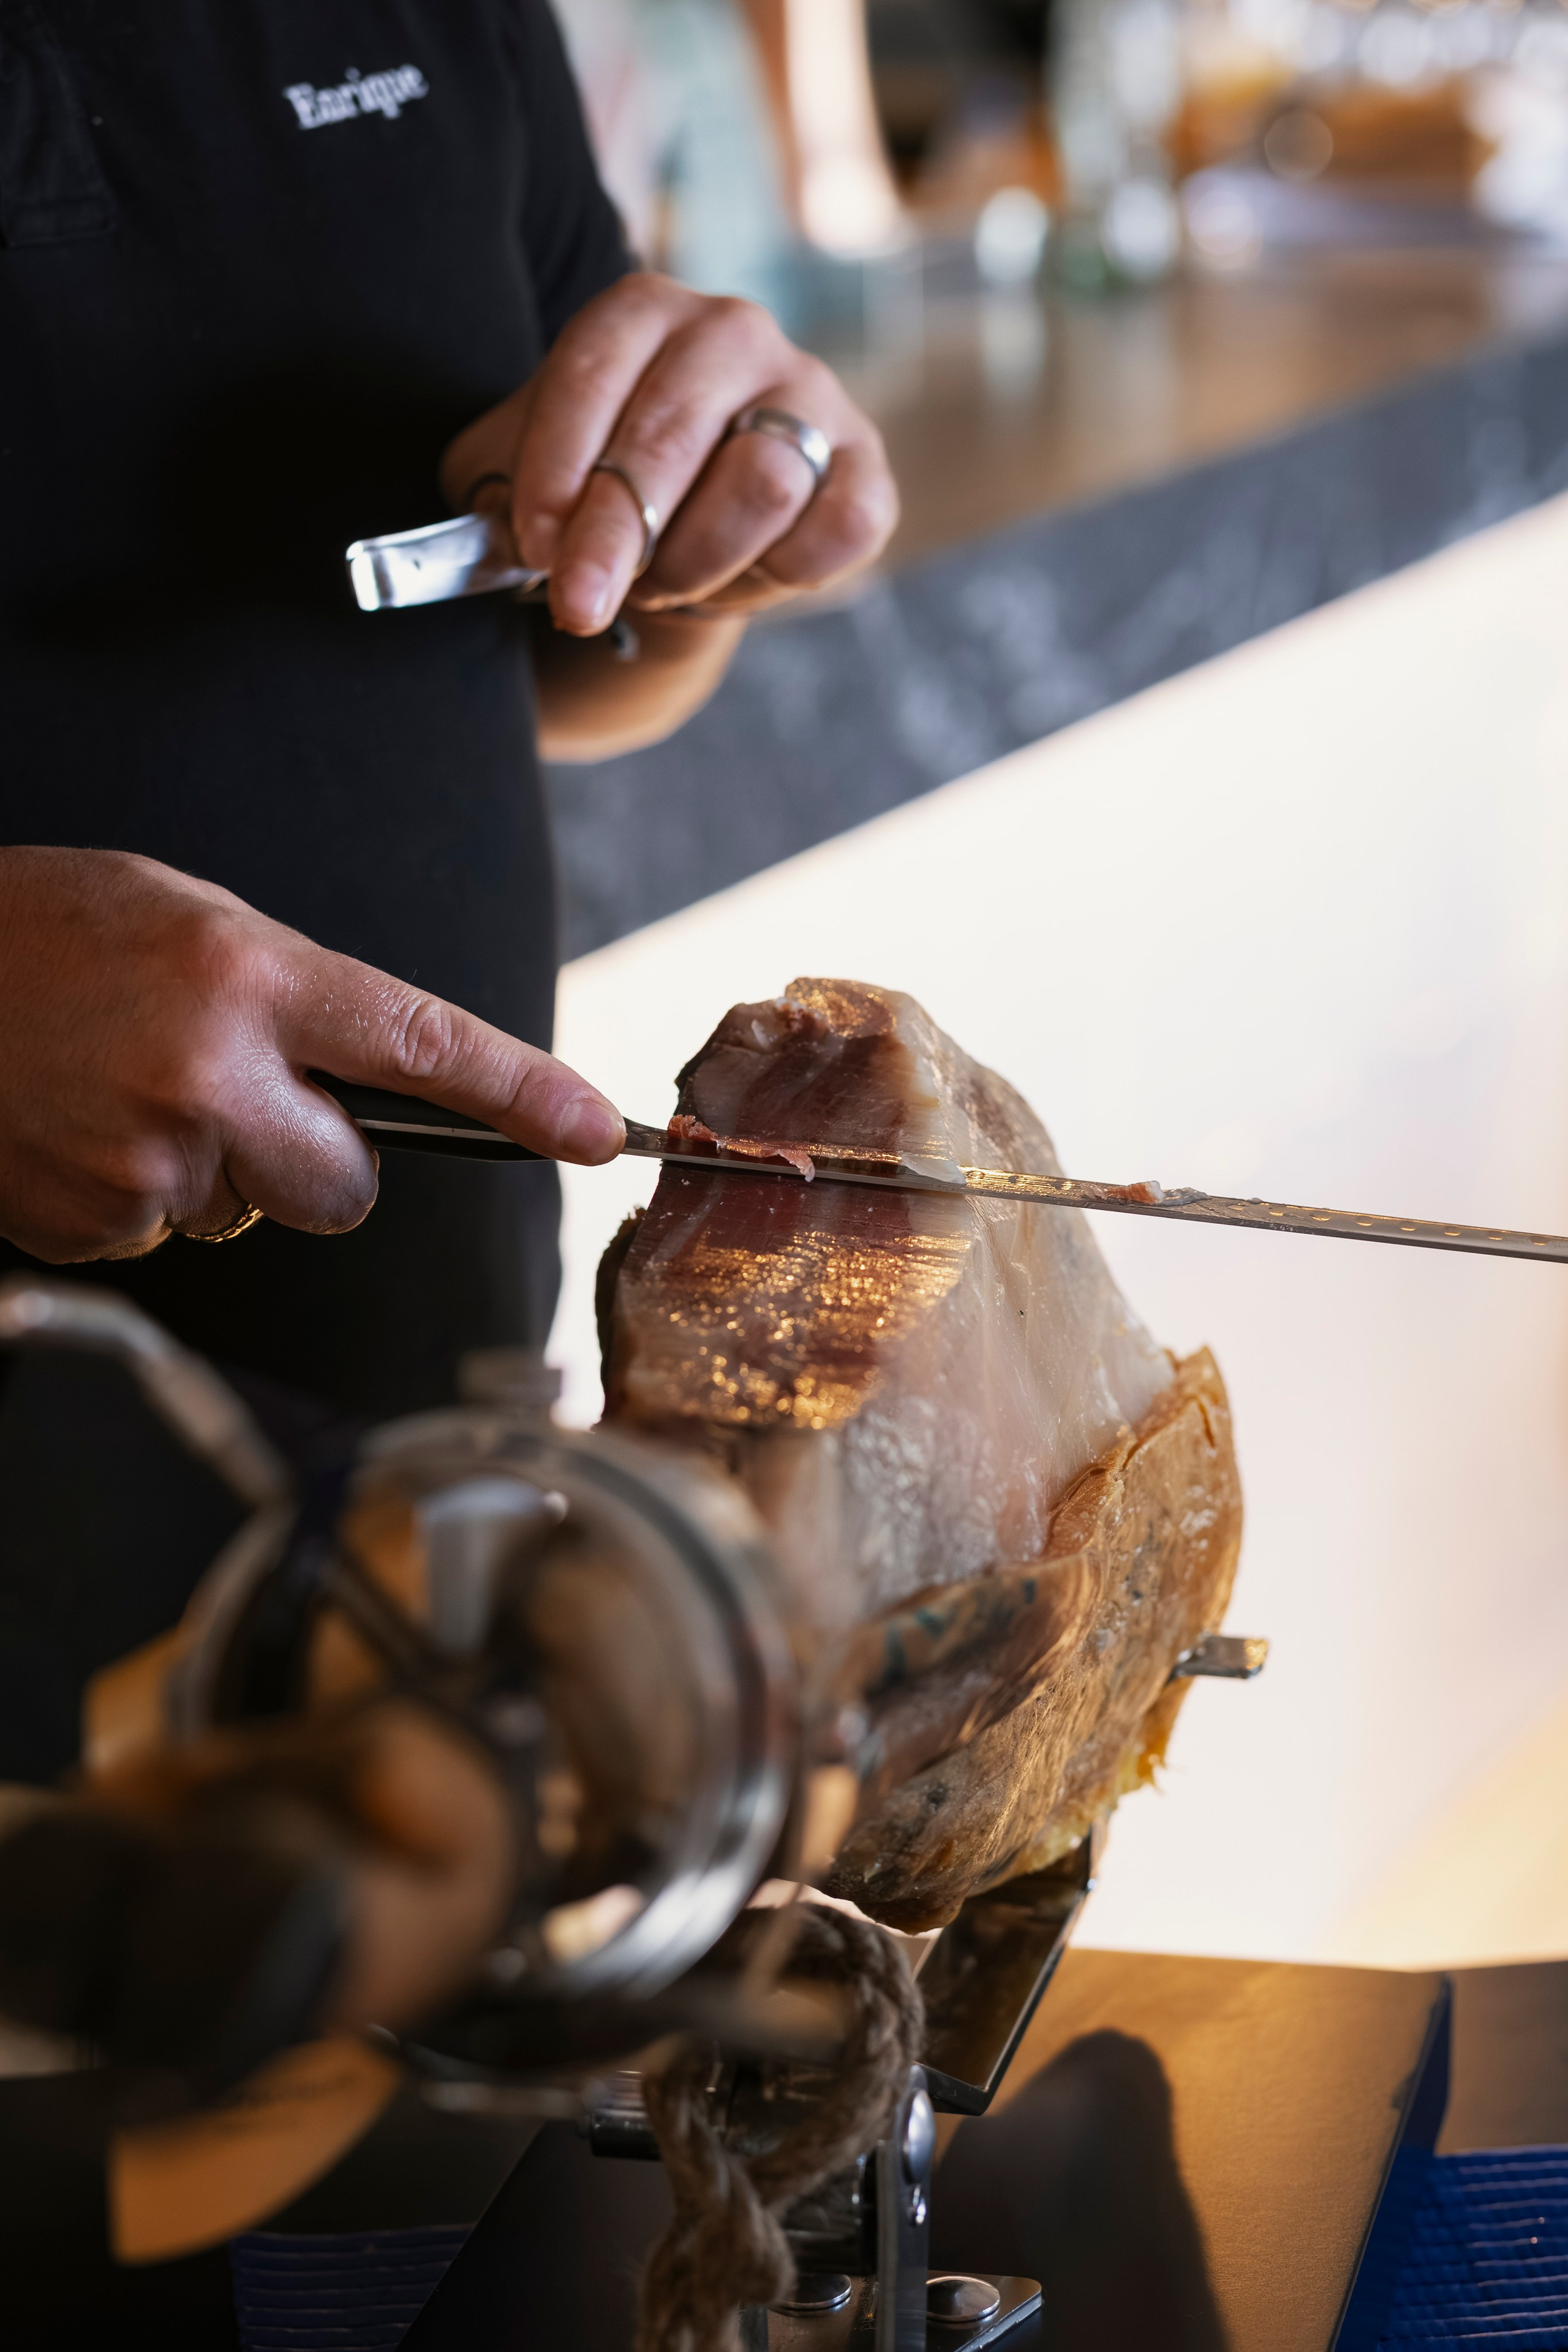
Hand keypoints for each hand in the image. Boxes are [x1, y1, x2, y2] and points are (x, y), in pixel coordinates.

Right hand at [0, 847, 623, 1263]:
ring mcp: (147, 1163)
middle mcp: (209, 1076)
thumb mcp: (197, 924)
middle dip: (317, 1159)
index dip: (523, 1092)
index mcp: (248, 979)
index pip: (424, 1045)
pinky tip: (85, 1129)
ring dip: (215, 1170)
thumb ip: (299, 1004)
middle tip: (239, 1096)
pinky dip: (139, 1195)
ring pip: (252, 1214)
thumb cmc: (51, 933)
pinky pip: (168, 1236)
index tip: (595, 1130)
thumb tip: (381, 1092)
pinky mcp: (93, 1226)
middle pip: (348, 1186)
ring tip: (127, 1091)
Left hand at [439, 273, 898, 639]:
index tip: (536, 545)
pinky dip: (783, 573)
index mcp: (642, 312)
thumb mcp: (519, 474)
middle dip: (618, 535)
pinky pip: (839, 529)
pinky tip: (742, 576)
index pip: (593, 375)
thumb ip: (505, 491)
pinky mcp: (866, 468)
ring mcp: (811, 394)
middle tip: (580, 604)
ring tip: (666, 581)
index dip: (558, 468)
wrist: (682, 520)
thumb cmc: (593, 487)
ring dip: (697, 560)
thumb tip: (533, 537)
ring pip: (761, 484)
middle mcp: (733, 332)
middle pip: (673, 437)